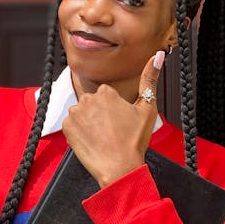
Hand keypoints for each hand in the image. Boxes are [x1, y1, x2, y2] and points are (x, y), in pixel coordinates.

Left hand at [62, 52, 164, 187]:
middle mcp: (87, 99)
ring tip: (102, 137)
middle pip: (93, 104)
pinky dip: (79, 133)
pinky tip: (92, 141)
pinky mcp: (66, 128)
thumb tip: (158, 55)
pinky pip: (72, 126)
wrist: (119, 167)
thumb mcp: (147, 108)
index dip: (114, 110)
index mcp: (106, 92)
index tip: (120, 122)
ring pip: (82, 114)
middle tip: (112, 132)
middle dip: (100, 115)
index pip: (106, 96)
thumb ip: (150, 79)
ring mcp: (75, 113)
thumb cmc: (134, 141)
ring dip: (89, 123)